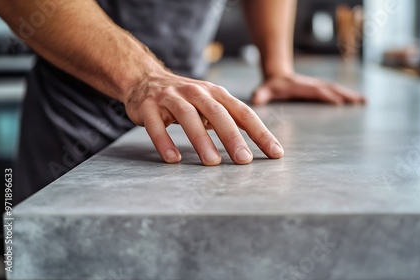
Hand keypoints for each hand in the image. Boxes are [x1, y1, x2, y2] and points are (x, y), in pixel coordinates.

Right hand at [124, 71, 283, 165]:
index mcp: (215, 93)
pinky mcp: (148, 107)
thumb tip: (257, 143)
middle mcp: (196, 93)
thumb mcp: (210, 103)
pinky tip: (173, 159)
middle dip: (232, 137)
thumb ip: (230, 119)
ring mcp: (171, 98)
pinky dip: (164, 141)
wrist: (144, 78)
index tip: (275, 153)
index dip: (260, 132)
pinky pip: (156, 125)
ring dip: (201, 140)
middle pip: (217, 114)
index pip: (243, 113)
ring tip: (212, 162)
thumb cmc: (185, 97)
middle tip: (244, 160)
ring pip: (188, 117)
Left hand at [251, 73, 365, 104]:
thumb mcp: (265, 90)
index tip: (338, 102)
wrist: (277, 75)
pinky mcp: (321, 88)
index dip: (326, 96)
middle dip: (345, 95)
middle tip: (359, 101)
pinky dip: (348, 95)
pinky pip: (337, 91)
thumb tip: (256, 98)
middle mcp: (312, 85)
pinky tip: (359, 101)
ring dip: (350, 95)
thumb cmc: (271, 86)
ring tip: (364, 101)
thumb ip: (261, 94)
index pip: (315, 91)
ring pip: (337, 89)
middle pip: (331, 89)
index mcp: (301, 87)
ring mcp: (318, 86)